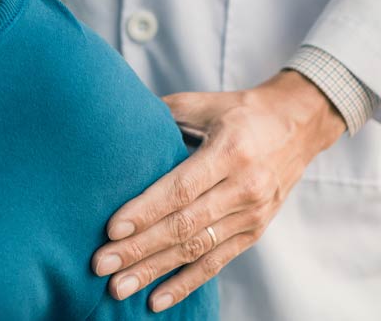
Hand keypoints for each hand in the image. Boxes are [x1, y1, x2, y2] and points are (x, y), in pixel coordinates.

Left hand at [90, 70, 345, 311]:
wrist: (300, 124)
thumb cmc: (242, 111)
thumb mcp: (206, 103)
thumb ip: (164, 111)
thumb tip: (119, 117)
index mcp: (230, 152)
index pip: (181, 189)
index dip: (146, 211)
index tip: (112, 229)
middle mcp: (244, 188)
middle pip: (184, 226)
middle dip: (139, 248)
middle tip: (101, 264)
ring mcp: (252, 214)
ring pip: (196, 250)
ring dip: (155, 271)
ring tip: (119, 286)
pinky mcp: (253, 232)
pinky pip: (216, 263)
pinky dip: (185, 283)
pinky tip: (156, 299)